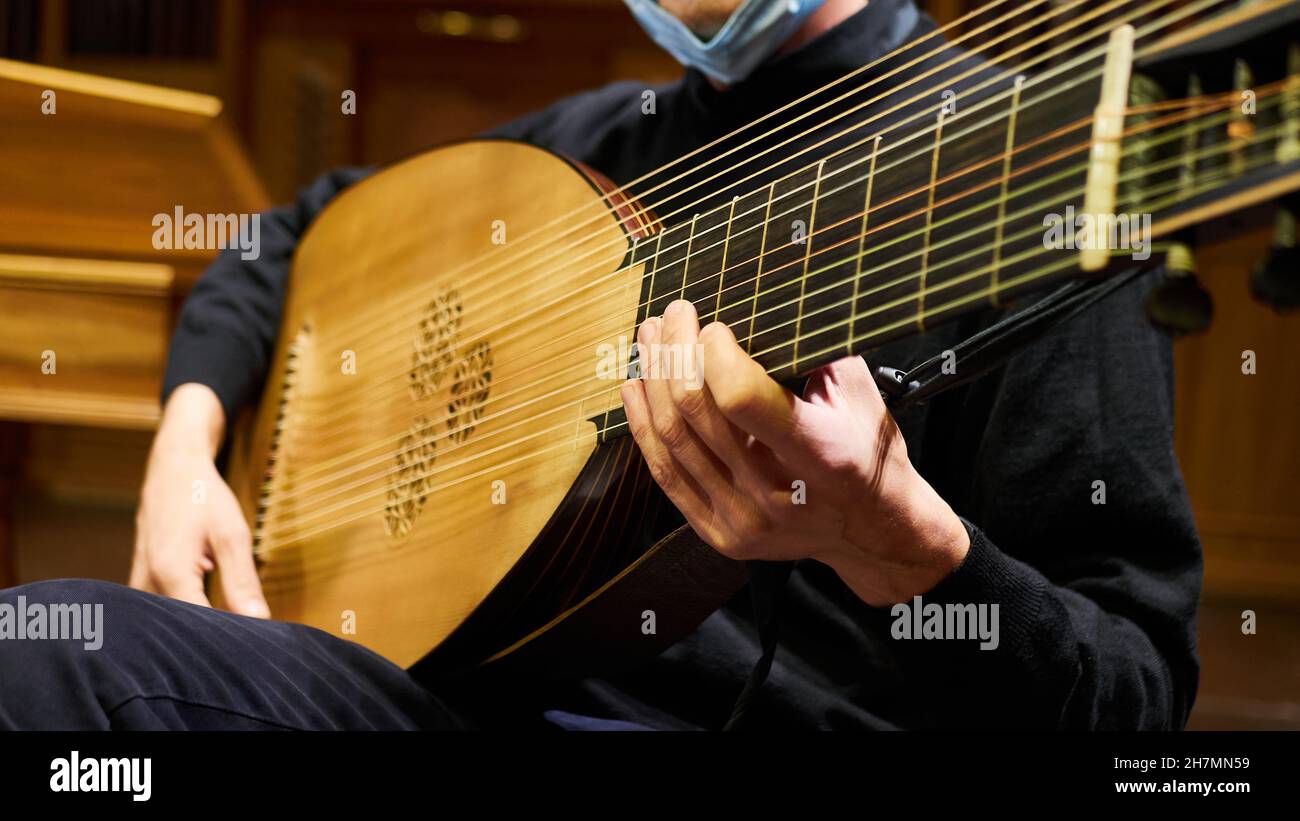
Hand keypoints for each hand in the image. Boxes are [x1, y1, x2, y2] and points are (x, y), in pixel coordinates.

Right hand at [130, 383, 269, 616]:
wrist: (172, 466)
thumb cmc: (203, 496)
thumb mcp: (232, 534)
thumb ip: (242, 580)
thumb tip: (259, 620)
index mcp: (170, 574)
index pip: (199, 627)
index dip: (227, 639)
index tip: (253, 643)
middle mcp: (147, 583)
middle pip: (180, 628)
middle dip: (211, 635)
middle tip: (243, 635)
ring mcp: (139, 582)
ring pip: (168, 620)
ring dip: (196, 624)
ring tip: (227, 624)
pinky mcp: (140, 578)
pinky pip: (160, 608)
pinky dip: (184, 611)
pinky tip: (208, 609)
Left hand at [621, 300, 969, 606]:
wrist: (874, 531)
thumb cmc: (868, 451)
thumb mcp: (859, 395)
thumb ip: (816, 350)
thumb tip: (768, 298)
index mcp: (819, 453)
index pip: (742, 397)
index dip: (716, 354)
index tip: (715, 325)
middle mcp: (776, 493)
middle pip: (697, 412)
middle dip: (676, 351)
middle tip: (673, 315)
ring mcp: (744, 519)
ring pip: (674, 439)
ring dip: (654, 380)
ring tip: (651, 340)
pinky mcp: (721, 534)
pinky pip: (666, 474)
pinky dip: (643, 426)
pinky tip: (637, 388)